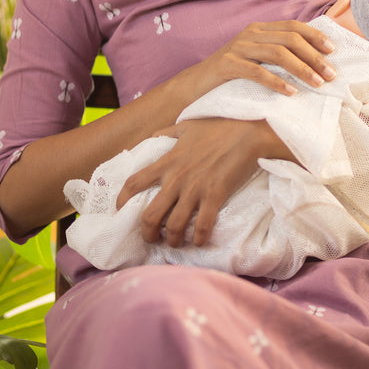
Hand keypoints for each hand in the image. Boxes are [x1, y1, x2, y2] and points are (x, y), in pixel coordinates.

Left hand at [116, 118, 285, 247]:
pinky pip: (203, 225)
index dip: (121, 201)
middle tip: (152, 238)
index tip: (120, 211)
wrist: (248, 130)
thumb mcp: (186, 125)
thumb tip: (154, 136)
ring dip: (173, 240)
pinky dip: (200, 238)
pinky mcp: (215, 195)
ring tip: (176, 242)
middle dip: (147, 233)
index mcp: (167, 162)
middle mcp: (176, 178)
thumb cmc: (218, 126)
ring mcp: (195, 189)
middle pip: (150, 216)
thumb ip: (167, 133)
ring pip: (174, 226)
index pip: (133, 183)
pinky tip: (200, 241)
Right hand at [197, 20, 336, 97]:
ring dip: (301, 69)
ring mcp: (238, 48)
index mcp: (260, 29)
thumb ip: (278, 54)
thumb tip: (314, 63)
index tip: (333, 51)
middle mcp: (250, 34)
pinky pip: (257, 72)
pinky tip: (290, 93)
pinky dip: (276, 82)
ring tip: (317, 84)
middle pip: (289, 40)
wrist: (195, 85)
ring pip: (277, 53)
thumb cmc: (231, 75)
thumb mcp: (256, 59)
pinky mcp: (227, 64)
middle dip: (314, 56)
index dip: (315, 36)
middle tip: (331, 75)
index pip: (293, 26)